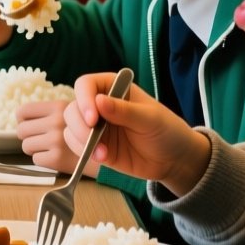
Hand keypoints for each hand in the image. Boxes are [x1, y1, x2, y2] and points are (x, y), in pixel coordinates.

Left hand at [14, 99, 91, 174]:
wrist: (111, 152)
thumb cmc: (88, 131)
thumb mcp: (73, 111)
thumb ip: (51, 112)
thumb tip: (19, 116)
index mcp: (58, 106)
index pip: (22, 112)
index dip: (23, 119)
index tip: (30, 124)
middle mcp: (57, 122)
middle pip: (21, 130)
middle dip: (29, 135)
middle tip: (41, 138)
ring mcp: (56, 140)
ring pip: (26, 146)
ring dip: (35, 148)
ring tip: (49, 148)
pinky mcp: (57, 159)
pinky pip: (36, 160)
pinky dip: (44, 160)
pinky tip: (56, 157)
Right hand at [65, 72, 210, 194]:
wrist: (174, 160)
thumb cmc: (167, 131)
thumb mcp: (150, 119)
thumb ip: (124, 111)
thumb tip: (98, 101)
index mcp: (113, 88)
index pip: (85, 85)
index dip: (84, 99)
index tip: (93, 118)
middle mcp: (99, 105)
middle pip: (73, 108)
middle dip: (80, 125)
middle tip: (93, 139)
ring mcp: (96, 127)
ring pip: (70, 128)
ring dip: (80, 141)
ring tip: (102, 153)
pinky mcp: (95, 146)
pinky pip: (77, 146)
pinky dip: (84, 152)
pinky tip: (103, 158)